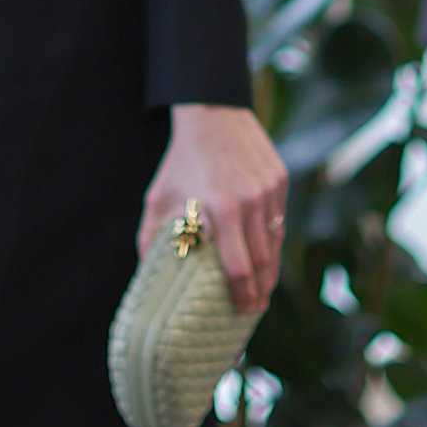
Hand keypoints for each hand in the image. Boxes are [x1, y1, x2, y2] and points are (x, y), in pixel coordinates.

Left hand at [141, 103, 287, 313]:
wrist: (212, 113)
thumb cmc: (181, 160)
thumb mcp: (158, 198)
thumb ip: (152, 239)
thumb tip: (146, 278)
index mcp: (221, 208)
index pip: (240, 267)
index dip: (243, 296)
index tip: (241, 313)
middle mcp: (252, 201)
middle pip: (263, 262)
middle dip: (260, 292)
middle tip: (253, 310)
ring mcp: (270, 190)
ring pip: (276, 244)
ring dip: (270, 271)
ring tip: (261, 291)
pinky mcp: (280, 180)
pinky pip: (280, 221)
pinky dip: (273, 243)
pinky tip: (265, 257)